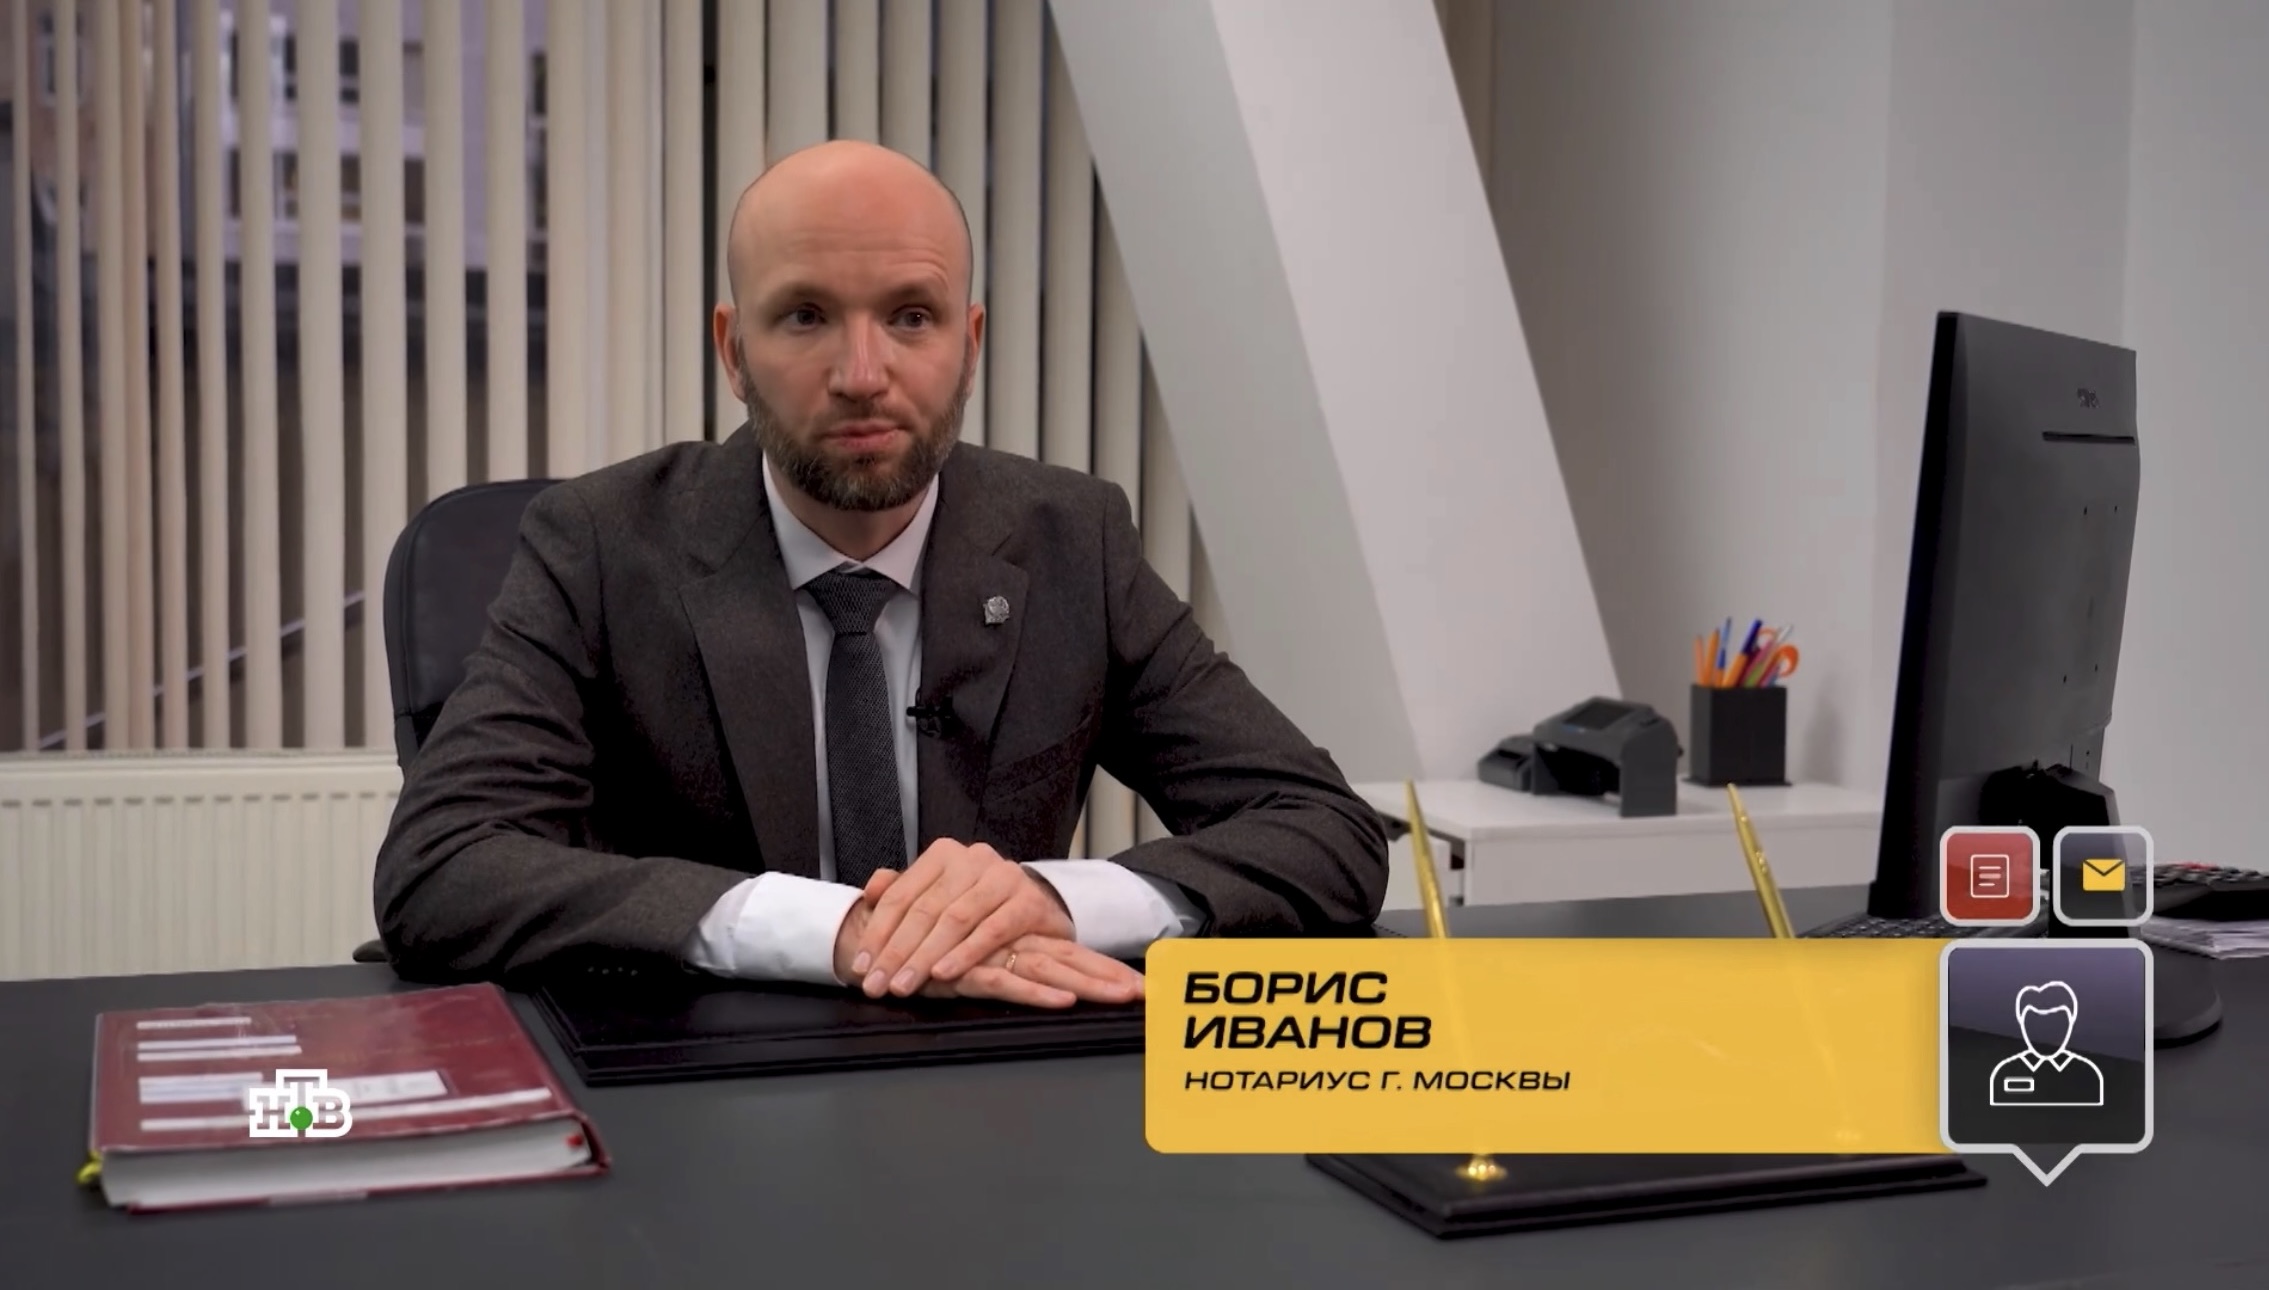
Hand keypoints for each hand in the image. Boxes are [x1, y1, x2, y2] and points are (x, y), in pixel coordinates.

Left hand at [849, 840, 1075, 997]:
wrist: (1039, 908)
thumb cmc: (980, 907)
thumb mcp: (938, 897)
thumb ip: (903, 892)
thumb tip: (871, 889)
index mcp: (944, 855)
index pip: (902, 895)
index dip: (877, 932)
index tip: (861, 967)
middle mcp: (973, 859)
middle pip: (925, 909)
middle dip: (897, 952)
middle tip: (877, 985)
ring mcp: (1003, 877)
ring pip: (955, 920)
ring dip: (925, 957)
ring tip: (904, 985)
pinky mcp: (1029, 902)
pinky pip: (992, 931)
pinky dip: (965, 954)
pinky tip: (944, 974)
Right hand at [915, 934, 1144, 1008]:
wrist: (871, 940)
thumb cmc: (920, 948)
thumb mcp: (964, 955)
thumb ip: (996, 962)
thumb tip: (1044, 976)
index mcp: (1013, 936)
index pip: (1067, 951)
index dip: (1103, 968)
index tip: (1139, 987)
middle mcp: (1008, 941)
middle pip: (1068, 960)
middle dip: (1109, 978)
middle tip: (1148, 995)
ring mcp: (988, 954)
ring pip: (1048, 970)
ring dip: (1087, 985)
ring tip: (1123, 997)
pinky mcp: (965, 971)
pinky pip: (1005, 983)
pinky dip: (1035, 994)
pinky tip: (1064, 1002)